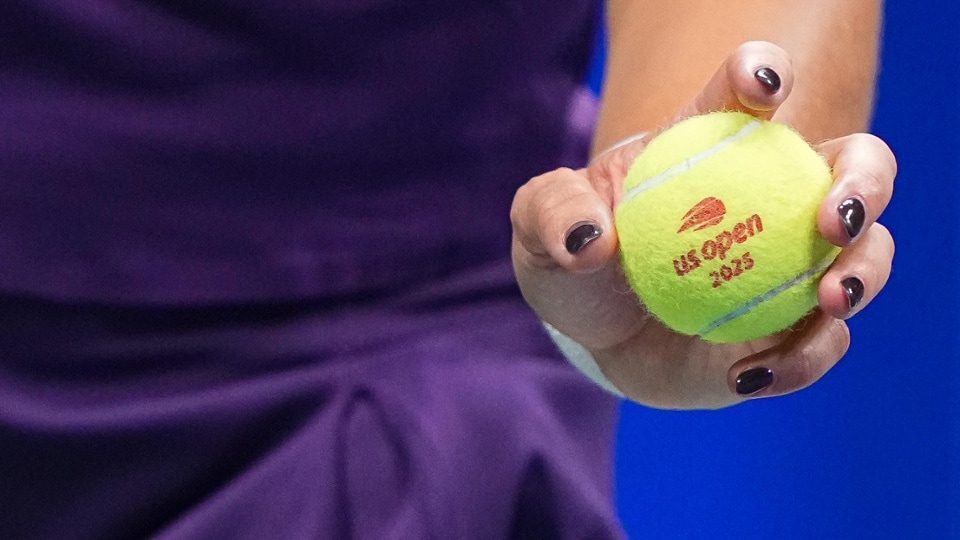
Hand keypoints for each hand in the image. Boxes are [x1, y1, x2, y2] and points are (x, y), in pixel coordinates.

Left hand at [510, 41, 895, 408]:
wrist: (593, 338)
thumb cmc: (573, 263)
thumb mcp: (541, 228)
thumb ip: (553, 212)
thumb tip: (592, 238)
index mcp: (715, 146)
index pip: (749, 91)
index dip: (764, 72)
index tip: (761, 91)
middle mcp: (772, 196)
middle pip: (852, 166)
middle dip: (864, 180)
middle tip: (830, 218)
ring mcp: (794, 264)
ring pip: (865, 252)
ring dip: (865, 270)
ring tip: (832, 298)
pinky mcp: (797, 329)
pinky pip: (822, 342)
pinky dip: (801, 357)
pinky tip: (749, 373)